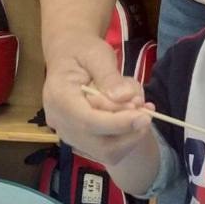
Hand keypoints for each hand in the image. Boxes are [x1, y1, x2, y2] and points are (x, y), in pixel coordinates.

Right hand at [41, 35, 149, 162]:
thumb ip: (110, 76)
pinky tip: (133, 115)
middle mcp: (60, 122)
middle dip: (128, 131)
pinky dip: (127, 137)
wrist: (69, 55)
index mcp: (58, 97)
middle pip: (99, 144)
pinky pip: (109, 149)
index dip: (118, 123)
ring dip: (131, 135)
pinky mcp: (81, 140)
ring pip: (107, 152)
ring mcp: (69, 134)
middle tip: (146, 109)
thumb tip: (125, 98)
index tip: (143, 116)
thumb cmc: (82, 52)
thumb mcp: (97, 54)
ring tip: (141, 108)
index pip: (87, 121)